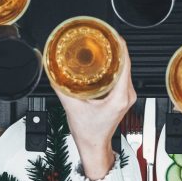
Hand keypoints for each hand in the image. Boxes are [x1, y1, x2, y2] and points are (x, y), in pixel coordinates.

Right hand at [55, 47, 135, 180]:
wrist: (94, 146)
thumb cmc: (88, 133)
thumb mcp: (72, 107)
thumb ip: (61, 87)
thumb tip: (54, 70)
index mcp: (119, 97)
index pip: (126, 63)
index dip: (120, 45)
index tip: (112, 34)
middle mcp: (127, 95)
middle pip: (126, 63)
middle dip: (116, 47)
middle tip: (103, 36)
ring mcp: (127, 96)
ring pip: (125, 69)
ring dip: (116, 56)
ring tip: (103, 45)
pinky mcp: (124, 97)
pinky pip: (123, 75)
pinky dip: (116, 66)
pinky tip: (106, 61)